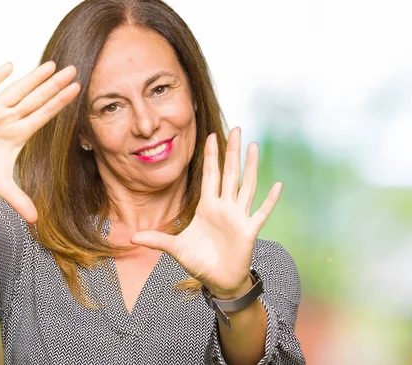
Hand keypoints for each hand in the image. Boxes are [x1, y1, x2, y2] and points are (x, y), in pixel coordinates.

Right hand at [0, 61, 80, 222]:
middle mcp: (9, 120)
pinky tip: (10, 65)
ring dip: (33, 78)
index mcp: (19, 135)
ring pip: (16, 91)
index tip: (77, 90)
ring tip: (51, 65)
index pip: (45, 115)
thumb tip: (35, 220)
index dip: (60, 103)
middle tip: (74, 69)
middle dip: (54, 85)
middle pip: (36, 99)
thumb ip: (18, 200)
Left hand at [131, 128, 282, 298]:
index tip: (210, 136)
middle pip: (230, 173)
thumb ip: (157, 240)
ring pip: (246, 186)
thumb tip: (132, 236)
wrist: (218, 281)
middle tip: (237, 128)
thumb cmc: (200, 262)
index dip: (211, 156)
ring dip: (250, 166)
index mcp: (207, 207)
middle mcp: (224, 207)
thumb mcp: (176, 249)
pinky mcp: (249, 230)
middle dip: (232, 151)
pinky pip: (261, 212)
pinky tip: (278, 184)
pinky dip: (270, 200)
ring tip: (253, 145)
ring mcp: (238, 217)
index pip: (210, 175)